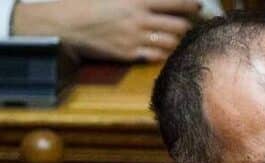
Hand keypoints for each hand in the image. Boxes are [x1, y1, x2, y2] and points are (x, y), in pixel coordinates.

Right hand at [11, 0, 200, 61]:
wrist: (66, 25)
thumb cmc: (88, 3)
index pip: (175, 1)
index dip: (191, 4)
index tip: (198, 5)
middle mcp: (140, 20)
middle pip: (179, 25)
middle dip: (187, 24)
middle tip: (189, 23)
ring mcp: (135, 39)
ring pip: (170, 42)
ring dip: (177, 39)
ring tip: (177, 35)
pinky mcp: (129, 55)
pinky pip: (156, 56)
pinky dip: (163, 51)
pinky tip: (162, 47)